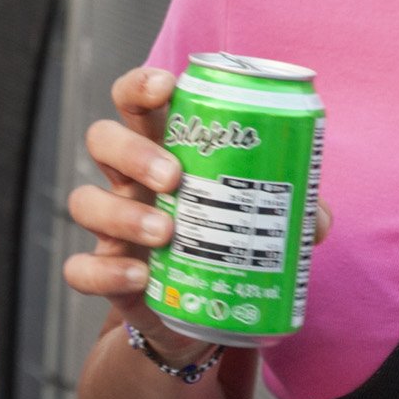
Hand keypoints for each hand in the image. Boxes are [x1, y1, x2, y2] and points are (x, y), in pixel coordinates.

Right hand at [62, 66, 329, 333]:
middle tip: (174, 175)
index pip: (135, 101)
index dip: (140, 85)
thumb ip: (293, 213)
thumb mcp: (262, 221)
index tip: (166, 86)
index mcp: (163, 150)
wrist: (204, 313)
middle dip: (132, 150)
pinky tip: (141, 277)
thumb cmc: (229, 244)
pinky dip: (105, 271)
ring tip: (166, 233)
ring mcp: (113, 226)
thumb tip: (317, 218)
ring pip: (84, 201)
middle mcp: (128, 182)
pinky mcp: (108, 273)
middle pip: (102, 139)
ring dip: (122, 213)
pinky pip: (81, 268)